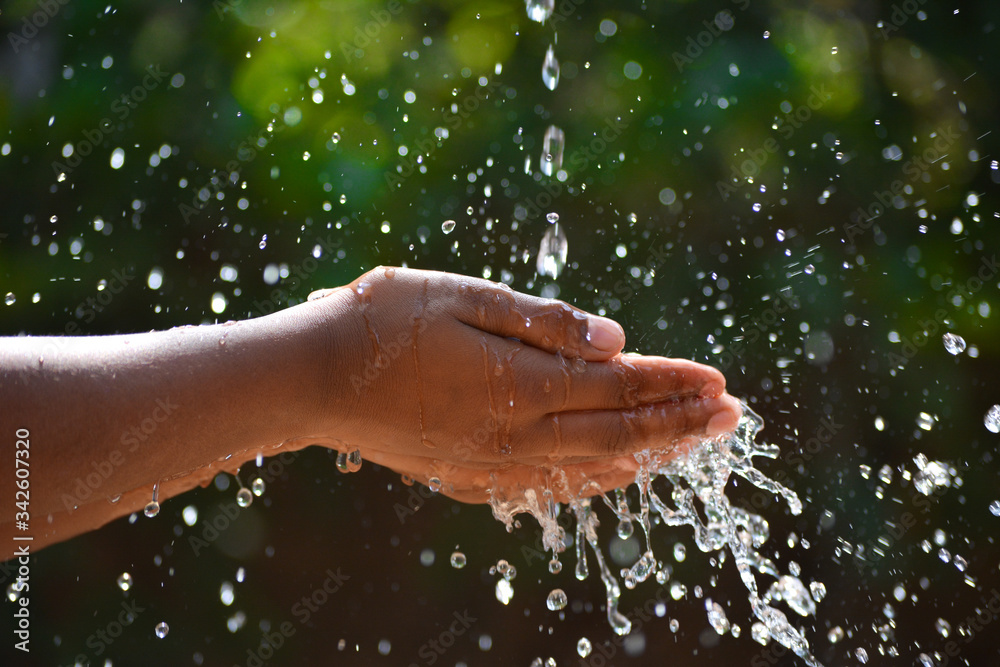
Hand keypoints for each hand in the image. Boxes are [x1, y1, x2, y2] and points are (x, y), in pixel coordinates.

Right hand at [303, 267, 740, 503]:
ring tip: (689, 446)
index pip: (619, 387)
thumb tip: (615, 340)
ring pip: (590, 467)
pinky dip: (595, 480)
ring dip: (647, 454)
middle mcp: (515, 435)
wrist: (309, 379)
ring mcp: (492, 463)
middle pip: (618, 432)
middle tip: (733, 418)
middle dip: (679, 424)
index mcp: (520, 386)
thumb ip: (543, 324)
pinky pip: (550, 486)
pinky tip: (613, 473)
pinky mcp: (467, 476)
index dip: (673, 383)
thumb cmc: (381, 323)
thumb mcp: (463, 299)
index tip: (721, 382)